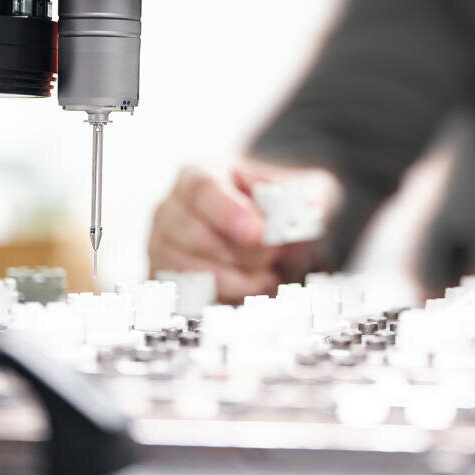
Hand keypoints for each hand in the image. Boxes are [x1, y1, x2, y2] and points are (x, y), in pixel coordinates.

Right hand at [147, 159, 340, 303]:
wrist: (263, 225)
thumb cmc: (274, 204)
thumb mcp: (296, 190)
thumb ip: (306, 195)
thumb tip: (313, 206)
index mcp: (197, 175)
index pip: (203, 190)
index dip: (229, 213)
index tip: (257, 233)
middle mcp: (170, 209)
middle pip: (201, 238)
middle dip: (248, 253)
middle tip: (275, 252)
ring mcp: (161, 247)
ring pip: (195, 274)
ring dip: (241, 280)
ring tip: (269, 272)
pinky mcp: (167, 281)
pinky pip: (193, 299)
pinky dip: (229, 298)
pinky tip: (254, 289)